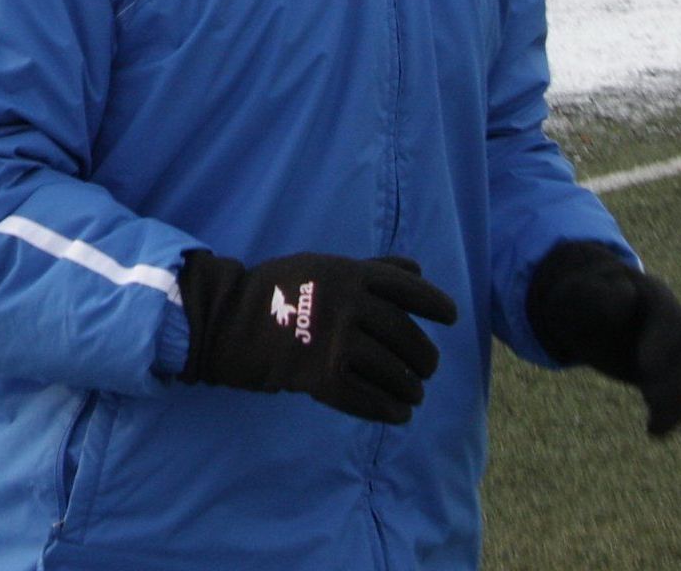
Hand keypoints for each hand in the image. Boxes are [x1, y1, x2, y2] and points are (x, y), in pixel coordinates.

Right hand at [178, 250, 458, 424]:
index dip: (434, 303)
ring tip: (415, 394)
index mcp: (350, 273)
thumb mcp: (322, 265)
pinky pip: (366, 398)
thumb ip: (371, 269)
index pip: (407, 288)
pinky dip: (387, 410)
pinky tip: (397, 414)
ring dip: (409, 388)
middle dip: (424, 357)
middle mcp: (349, 304)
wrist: (229, 321)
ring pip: (392, 371)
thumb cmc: (277, 289)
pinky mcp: (321, 377)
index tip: (451, 317)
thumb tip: (417, 268)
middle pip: (405, 336)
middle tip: (428, 368)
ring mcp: (336, 341)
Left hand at [526, 241, 680, 436]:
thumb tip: (625, 299)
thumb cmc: (579, 297)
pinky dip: (675, 412)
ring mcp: (676, 343)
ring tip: (655, 427)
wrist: (585, 306)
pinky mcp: (671, 367)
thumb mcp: (577, 293)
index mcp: (651, 293)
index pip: (665, 314)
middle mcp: (672, 317)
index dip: (660, 341)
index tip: (645, 369)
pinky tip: (654, 431)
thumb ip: (595, 295)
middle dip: (673, 378)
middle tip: (652, 401)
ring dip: (678, 402)